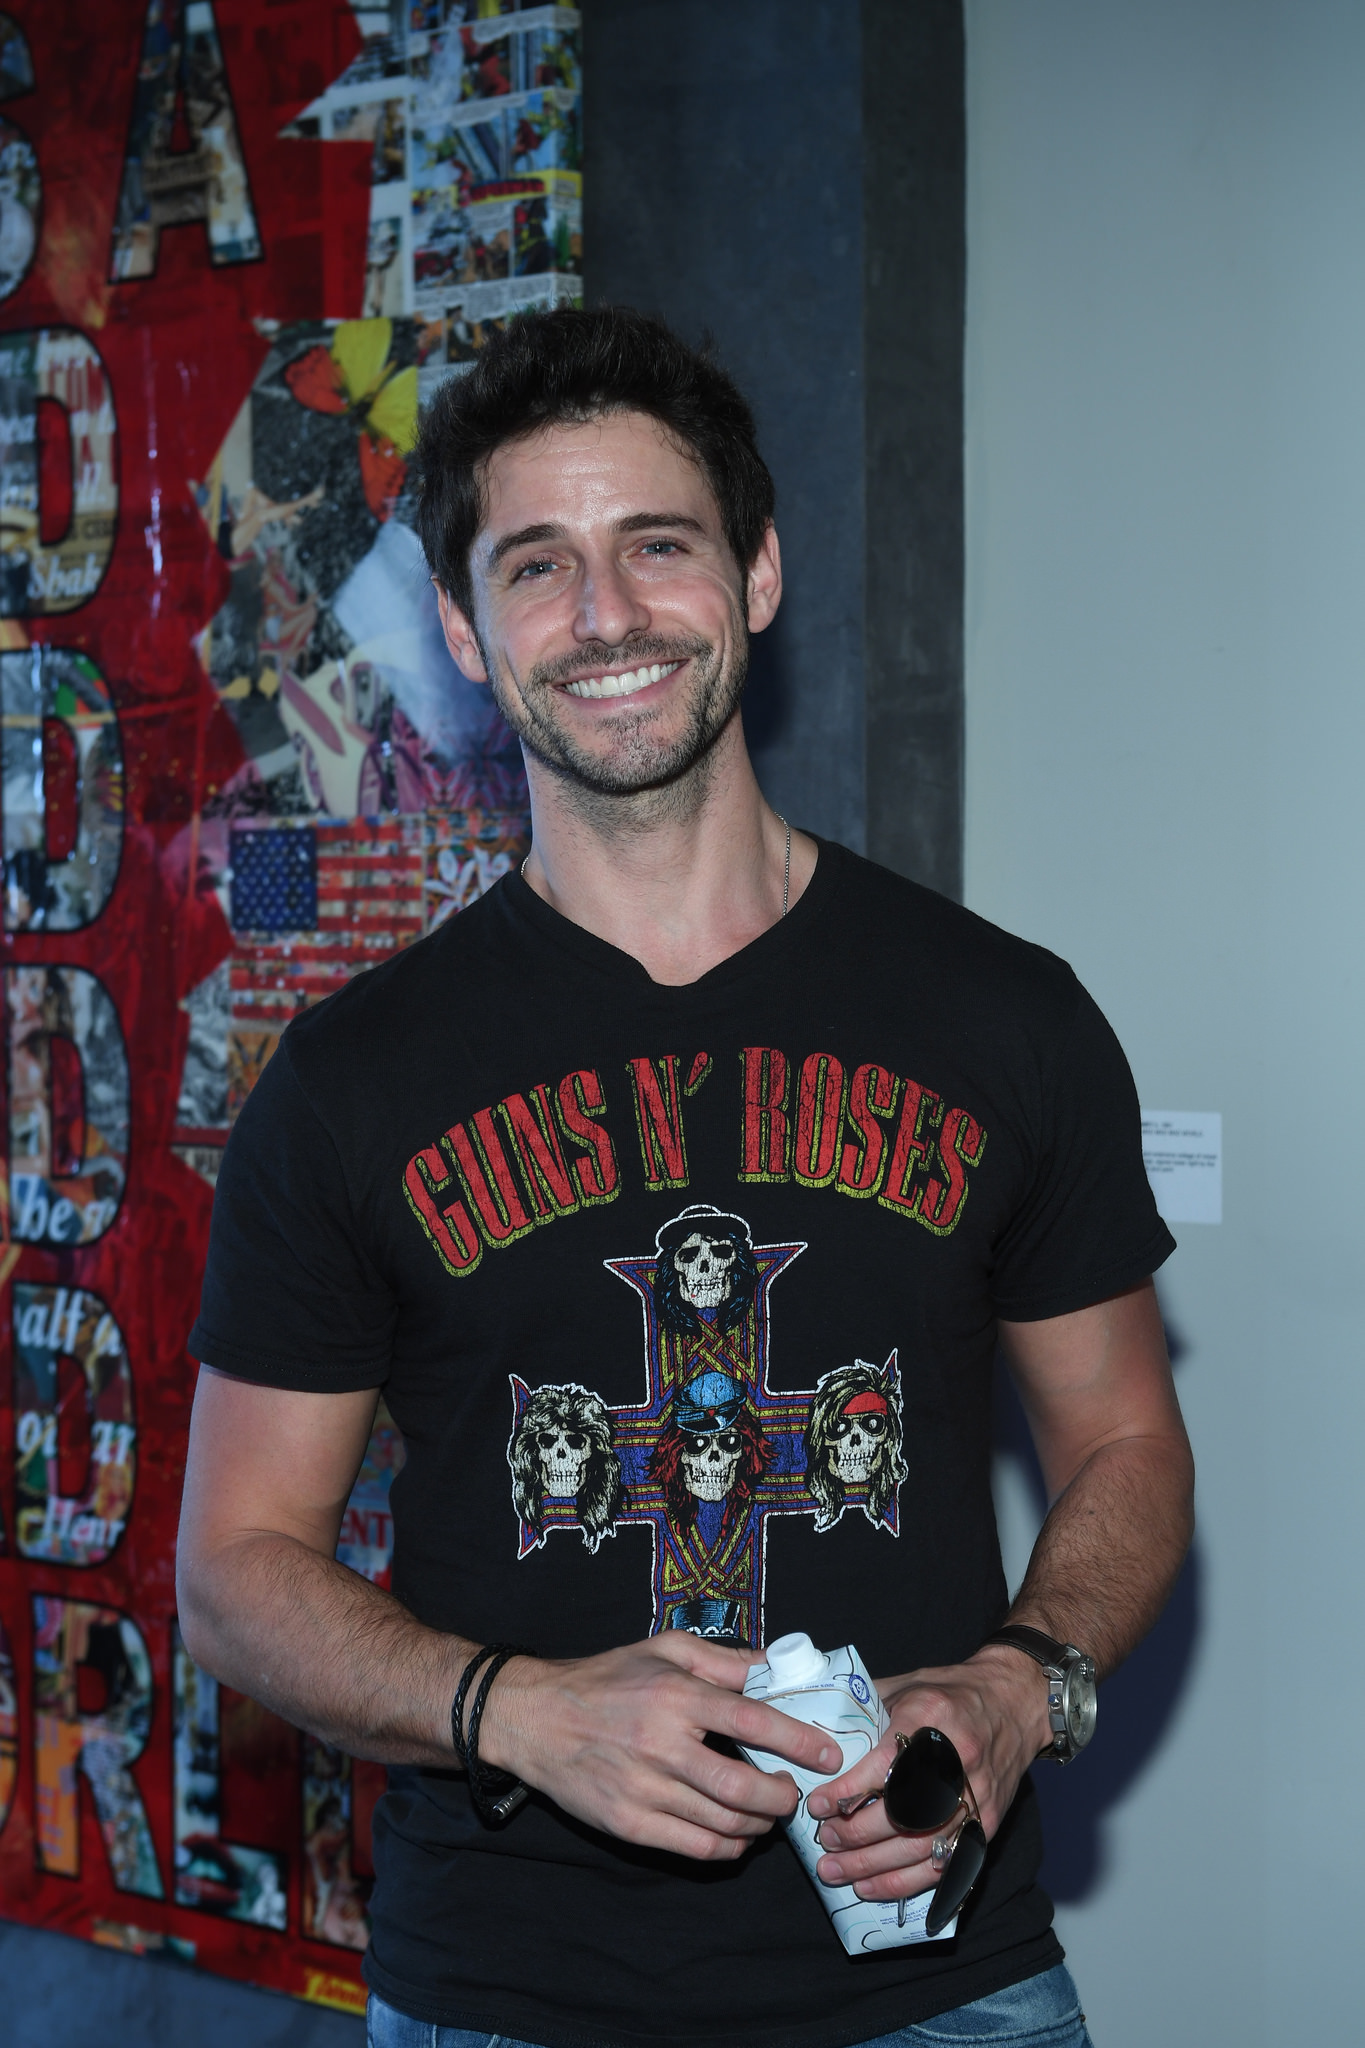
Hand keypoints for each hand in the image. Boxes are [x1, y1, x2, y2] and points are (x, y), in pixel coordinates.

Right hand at [481, 1633, 845, 1861]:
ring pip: (723, 1826)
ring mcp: (643, 1790)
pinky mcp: (628, 1824)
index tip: (828, 1754)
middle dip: (784, 1798)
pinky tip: (737, 1836)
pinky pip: (694, 1849)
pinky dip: (728, 1849)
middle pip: (743, 1790)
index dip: (798, 1741)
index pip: (752, 1721)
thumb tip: (776, 1664)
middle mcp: (661, 1745)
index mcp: (675, 1695)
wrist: (536, 1718)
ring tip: (769, 1812)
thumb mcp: (663, 1649)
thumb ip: (723, 1658)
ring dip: (760, 1826)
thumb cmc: (606, 1678)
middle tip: (796, 1793)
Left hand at [805, 1645, 1051, 1903]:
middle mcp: (957, 1762)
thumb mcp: (907, 1686)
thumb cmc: (951, 1692)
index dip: (848, 1791)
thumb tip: (818, 1736)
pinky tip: (871, 1887)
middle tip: (825, 1840)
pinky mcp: (987, 1825)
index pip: (884, 1766)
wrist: (1014, 1703)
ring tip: (835, 1870)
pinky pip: (943, 1866)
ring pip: (919, 1848)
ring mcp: (976, 1799)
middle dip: (855, 1834)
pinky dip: (904, 1883)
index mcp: (931, 1719)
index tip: (819, 1805)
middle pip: (901, 1814)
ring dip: (871, 1867)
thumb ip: (866, 1711)